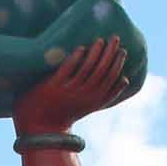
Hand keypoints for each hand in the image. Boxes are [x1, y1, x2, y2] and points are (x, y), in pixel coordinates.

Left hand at [13, 36, 129, 135]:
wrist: (40, 127)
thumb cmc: (66, 112)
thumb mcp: (89, 106)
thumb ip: (105, 94)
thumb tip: (126, 79)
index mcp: (94, 101)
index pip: (112, 81)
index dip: (119, 65)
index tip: (123, 52)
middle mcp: (84, 96)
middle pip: (103, 71)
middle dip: (111, 53)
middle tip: (115, 38)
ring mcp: (69, 91)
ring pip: (88, 67)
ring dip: (96, 51)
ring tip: (100, 40)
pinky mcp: (53, 86)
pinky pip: (69, 67)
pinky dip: (77, 56)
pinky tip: (81, 47)